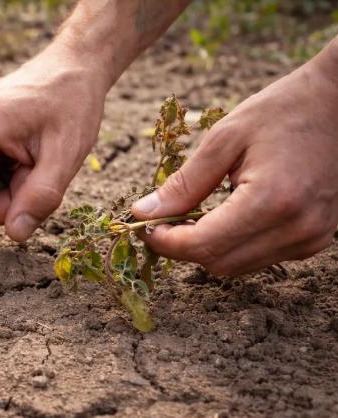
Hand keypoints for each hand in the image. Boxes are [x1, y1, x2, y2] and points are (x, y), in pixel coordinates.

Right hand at [0, 50, 110, 271]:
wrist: (70, 67)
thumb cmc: (71, 104)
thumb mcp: (67, 154)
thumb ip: (41, 198)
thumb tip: (14, 234)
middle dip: (8, 202)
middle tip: (40, 170)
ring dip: (10, 191)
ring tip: (33, 159)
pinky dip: (6, 180)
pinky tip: (23, 155)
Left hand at [132, 48, 337, 275]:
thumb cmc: (283, 110)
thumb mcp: (224, 138)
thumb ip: (184, 183)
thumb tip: (143, 213)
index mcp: (272, 201)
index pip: (203, 246)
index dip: (165, 242)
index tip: (143, 224)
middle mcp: (296, 229)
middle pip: (218, 263)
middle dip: (182, 247)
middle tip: (161, 219)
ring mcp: (310, 238)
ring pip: (237, 266)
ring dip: (207, 247)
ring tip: (192, 213)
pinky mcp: (316, 239)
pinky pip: (260, 257)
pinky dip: (233, 243)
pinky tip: (224, 214)